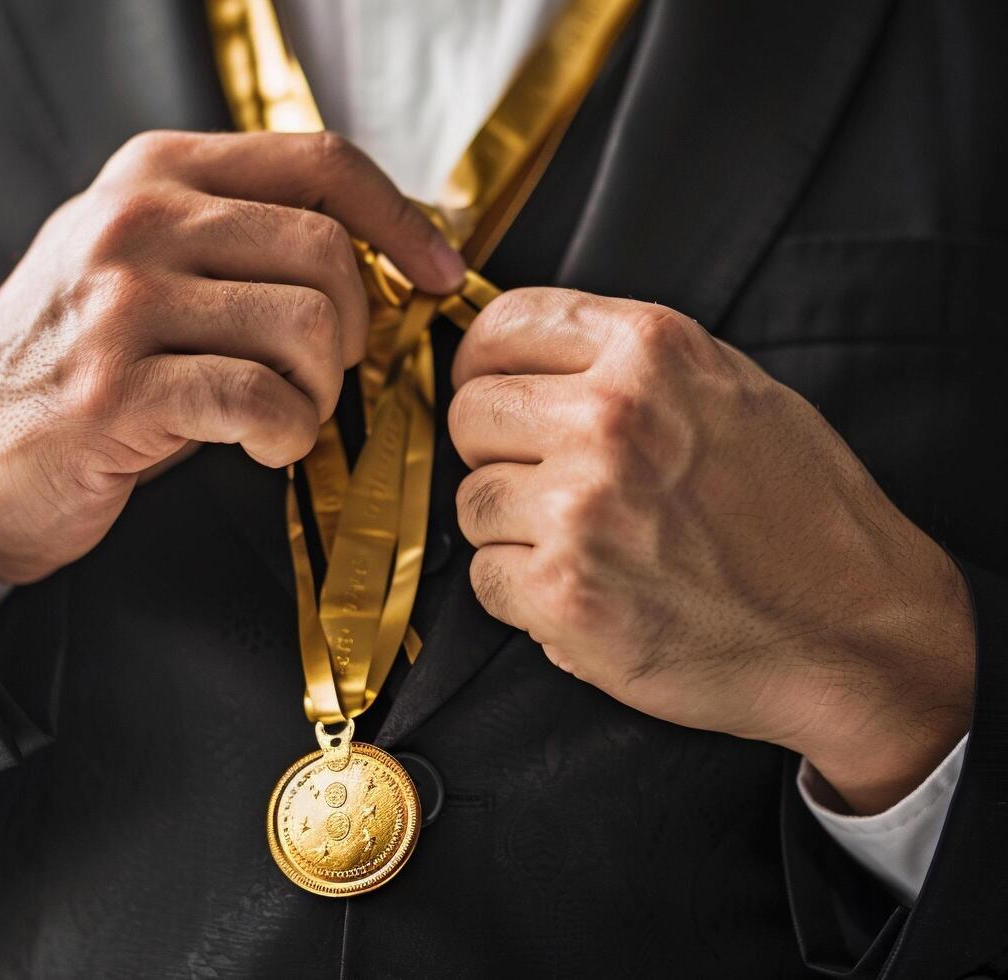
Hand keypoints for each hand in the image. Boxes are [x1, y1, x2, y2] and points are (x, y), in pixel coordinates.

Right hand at [0, 130, 463, 584]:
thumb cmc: (76, 359)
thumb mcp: (141, 260)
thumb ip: (237, 237)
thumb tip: (381, 252)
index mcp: (154, 172)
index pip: (319, 161)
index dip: (400, 217)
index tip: (437, 273)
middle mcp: (135, 221)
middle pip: (327, 253)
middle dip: (355, 330)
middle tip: (324, 375)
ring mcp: (119, 303)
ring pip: (305, 328)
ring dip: (321, 392)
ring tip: (285, 414)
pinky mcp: (115, 390)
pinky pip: (262, 401)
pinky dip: (289, 436)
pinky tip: (264, 446)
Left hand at [449, 287, 974, 813]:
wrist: (854, 634)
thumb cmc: (800, 513)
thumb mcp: (734, 390)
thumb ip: (629, 365)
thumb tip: (530, 359)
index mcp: (651, 351)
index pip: (503, 327)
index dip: (482, 364)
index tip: (489, 389)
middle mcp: (610, 417)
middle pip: (471, 415)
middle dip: (494, 452)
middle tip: (546, 484)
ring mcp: (583, 507)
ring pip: (471, 502)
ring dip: (511, 530)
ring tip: (583, 547)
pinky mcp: (565, 592)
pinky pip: (485, 578)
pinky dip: (521, 594)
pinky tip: (585, 593)